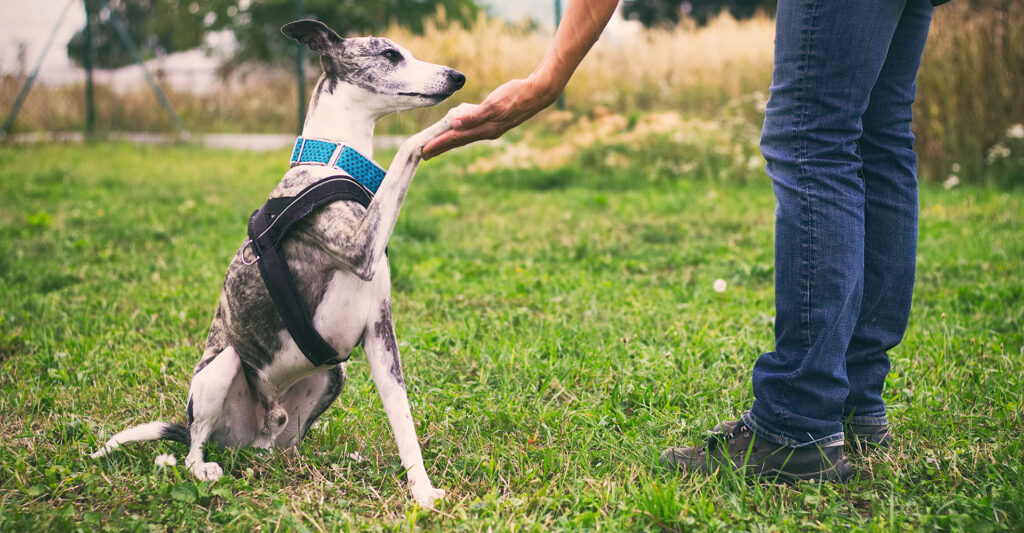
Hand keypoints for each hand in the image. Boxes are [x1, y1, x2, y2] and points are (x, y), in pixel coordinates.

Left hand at [422, 77, 557, 158]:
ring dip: (450, 141)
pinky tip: (458, 128)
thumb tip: (454, 125)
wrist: (538, 93)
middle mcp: (487, 131)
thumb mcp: (494, 104)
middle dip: (441, 147)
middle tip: (425, 153)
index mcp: (485, 129)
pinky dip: (462, 130)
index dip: (439, 144)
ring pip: (465, 136)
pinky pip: (473, 128)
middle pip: (459, 141)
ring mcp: (492, 127)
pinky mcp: (495, 121)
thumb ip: (474, 115)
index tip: (424, 151)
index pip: (456, 139)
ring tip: (437, 144)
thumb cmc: (516, 96)